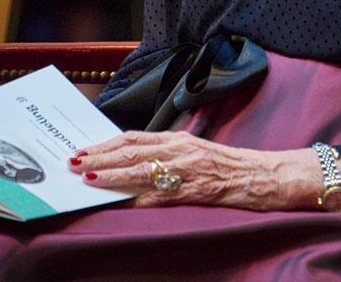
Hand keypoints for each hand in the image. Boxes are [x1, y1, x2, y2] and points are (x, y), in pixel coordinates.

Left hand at [67, 130, 322, 210]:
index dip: (106, 144)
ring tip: (88, 177)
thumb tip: (135, 160)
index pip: (134, 137)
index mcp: (179, 138)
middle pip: (131, 150)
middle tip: (73, 162)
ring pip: (142, 169)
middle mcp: (181, 149)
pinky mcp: (197, 189)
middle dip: (99, 157)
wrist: (267, 175)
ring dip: (112, 175)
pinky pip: (162, 194)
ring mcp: (188, 169)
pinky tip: (121, 201)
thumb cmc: (231, 165)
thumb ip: (169, 152)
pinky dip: (139, 198)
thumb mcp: (197, 150)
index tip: (84, 149)